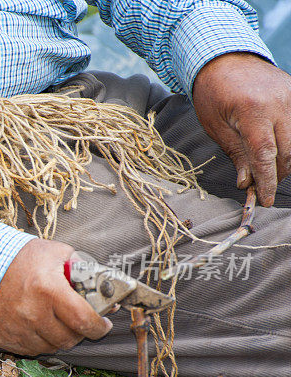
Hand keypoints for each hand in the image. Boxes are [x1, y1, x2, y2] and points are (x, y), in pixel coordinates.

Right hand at [0, 239, 112, 355]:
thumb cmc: (20, 258)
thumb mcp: (55, 253)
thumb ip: (80, 268)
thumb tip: (103, 285)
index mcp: (49, 290)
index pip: (84, 321)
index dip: (99, 326)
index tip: (103, 323)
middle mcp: (32, 313)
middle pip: (69, 339)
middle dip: (80, 332)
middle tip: (79, 322)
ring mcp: (16, 328)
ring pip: (51, 347)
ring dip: (58, 338)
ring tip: (55, 321)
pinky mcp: (3, 337)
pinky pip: (30, 350)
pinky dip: (38, 341)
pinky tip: (37, 326)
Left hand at [192, 52, 290, 206]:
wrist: (223, 58)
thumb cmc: (213, 92)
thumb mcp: (216, 126)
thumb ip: (236, 153)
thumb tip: (247, 182)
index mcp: (253, 111)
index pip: (266, 155)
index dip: (267, 181)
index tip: (265, 200)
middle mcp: (279, 102)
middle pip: (288, 151)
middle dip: (276, 175)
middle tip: (262, 189)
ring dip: (284, 162)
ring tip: (267, 172)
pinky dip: (289, 144)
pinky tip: (277, 153)